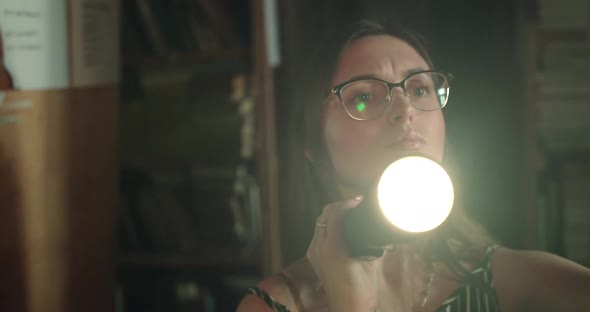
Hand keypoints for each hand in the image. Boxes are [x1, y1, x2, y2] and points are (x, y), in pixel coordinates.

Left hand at [306, 196, 381, 311]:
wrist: (348, 309)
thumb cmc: (362, 289)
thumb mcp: (370, 263)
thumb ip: (370, 242)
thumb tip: (374, 228)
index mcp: (332, 247)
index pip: (335, 214)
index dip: (347, 203)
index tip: (359, 200)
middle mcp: (318, 247)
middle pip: (324, 216)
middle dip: (338, 206)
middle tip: (354, 204)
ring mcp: (314, 253)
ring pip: (319, 224)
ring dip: (332, 215)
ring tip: (349, 212)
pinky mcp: (314, 258)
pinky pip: (318, 234)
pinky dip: (328, 226)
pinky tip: (341, 228)